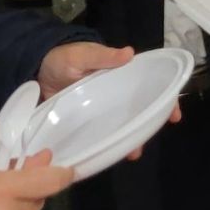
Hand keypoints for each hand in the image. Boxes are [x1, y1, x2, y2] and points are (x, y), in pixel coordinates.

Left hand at [37, 42, 178, 158]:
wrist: (35, 70)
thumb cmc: (63, 58)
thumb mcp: (82, 54)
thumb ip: (102, 56)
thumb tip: (129, 53)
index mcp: (120, 76)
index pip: (150, 87)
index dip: (165, 100)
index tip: (173, 115)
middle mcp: (115, 95)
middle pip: (139, 111)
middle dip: (147, 126)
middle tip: (147, 140)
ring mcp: (101, 110)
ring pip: (122, 125)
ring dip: (129, 139)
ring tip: (131, 153)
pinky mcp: (85, 122)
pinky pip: (101, 134)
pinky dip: (107, 145)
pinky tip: (108, 155)